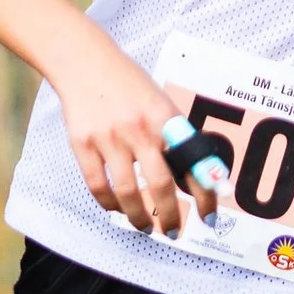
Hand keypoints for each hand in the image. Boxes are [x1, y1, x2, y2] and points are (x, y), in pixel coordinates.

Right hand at [58, 37, 216, 233]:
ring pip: (127, 192)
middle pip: (160, 185)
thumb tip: (197, 177)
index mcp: (166, 119)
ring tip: (145, 227)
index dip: (205, 195)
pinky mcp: (83, 144)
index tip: (210, 217)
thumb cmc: (128, 85)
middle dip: (171, 216)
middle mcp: (140, 129)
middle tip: (174, 231)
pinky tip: (116, 209)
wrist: (85, 62)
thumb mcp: (161, 103)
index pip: (193, 164)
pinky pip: (98, 186)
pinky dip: (109, 204)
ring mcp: (109, 138)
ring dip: (139, 217)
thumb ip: (176, 137)